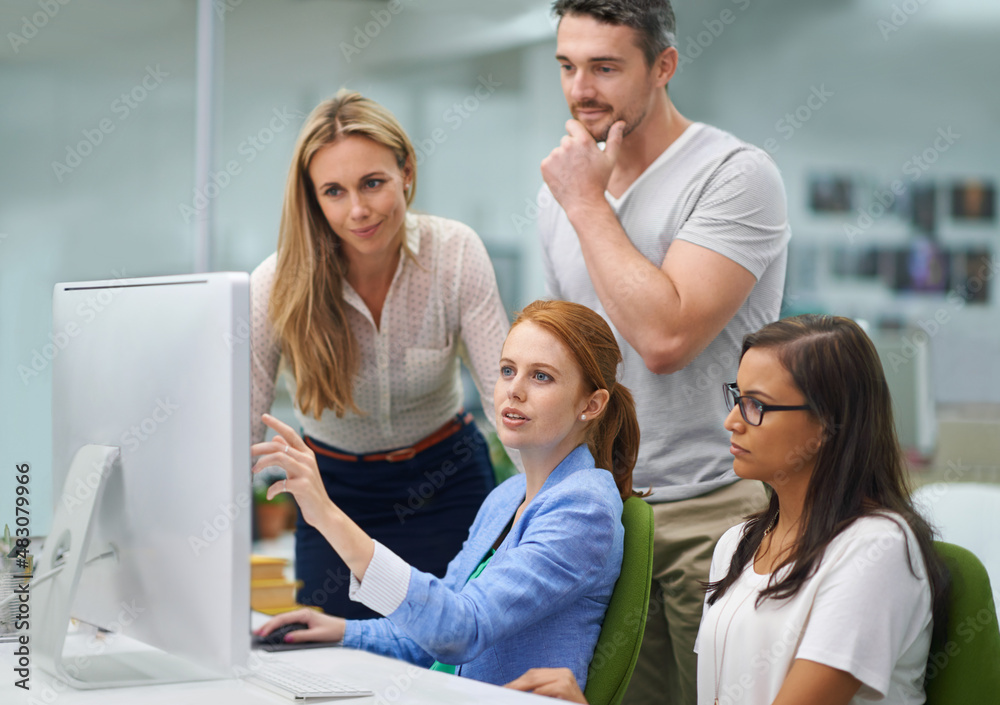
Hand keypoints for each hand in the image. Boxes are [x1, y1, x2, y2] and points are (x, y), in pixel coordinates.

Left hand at [251, 414, 332, 528]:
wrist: (323, 511)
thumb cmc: (308, 490)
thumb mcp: (300, 469)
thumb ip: (289, 454)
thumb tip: (275, 439)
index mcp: (306, 453)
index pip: (290, 434)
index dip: (277, 424)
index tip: (264, 416)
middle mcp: (307, 459)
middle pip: (279, 446)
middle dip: (260, 447)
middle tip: (248, 451)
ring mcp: (306, 472)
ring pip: (279, 458)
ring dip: (262, 463)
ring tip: (254, 470)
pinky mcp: (303, 486)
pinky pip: (281, 484)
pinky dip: (272, 489)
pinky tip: (270, 495)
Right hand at [255, 608, 345, 643]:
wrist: (343, 629)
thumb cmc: (332, 630)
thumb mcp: (316, 635)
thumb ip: (301, 636)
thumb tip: (286, 638)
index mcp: (304, 614)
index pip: (284, 619)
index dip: (272, 626)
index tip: (263, 633)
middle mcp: (302, 613)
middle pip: (281, 618)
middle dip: (268, 625)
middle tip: (256, 632)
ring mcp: (302, 617)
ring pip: (283, 620)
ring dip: (272, 626)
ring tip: (261, 632)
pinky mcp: (303, 622)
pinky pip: (288, 624)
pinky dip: (279, 627)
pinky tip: (273, 632)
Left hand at [505, 668, 587, 702]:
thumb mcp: (552, 698)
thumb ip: (539, 693)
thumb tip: (517, 693)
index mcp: (559, 674)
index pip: (533, 674)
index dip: (518, 682)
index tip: (504, 688)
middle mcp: (564, 672)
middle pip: (533, 675)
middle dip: (516, 684)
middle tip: (503, 691)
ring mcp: (566, 678)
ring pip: (536, 680)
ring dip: (521, 688)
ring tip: (509, 693)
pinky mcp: (566, 687)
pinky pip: (545, 689)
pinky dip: (534, 694)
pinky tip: (526, 698)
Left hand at [541, 119, 623, 212]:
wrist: (584, 203)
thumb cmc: (599, 181)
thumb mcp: (610, 160)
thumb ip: (614, 138)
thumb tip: (620, 123)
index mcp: (583, 140)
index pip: (571, 124)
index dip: (574, 132)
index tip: (577, 141)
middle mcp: (567, 145)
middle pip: (565, 140)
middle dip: (571, 150)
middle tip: (579, 166)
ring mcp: (554, 155)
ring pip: (557, 152)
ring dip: (562, 160)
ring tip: (572, 174)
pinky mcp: (545, 165)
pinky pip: (549, 162)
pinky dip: (554, 169)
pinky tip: (564, 177)